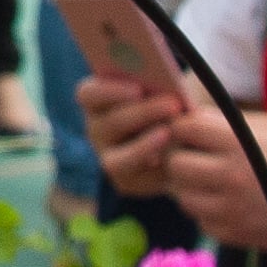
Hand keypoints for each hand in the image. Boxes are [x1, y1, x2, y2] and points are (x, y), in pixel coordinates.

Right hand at [78, 61, 192, 198]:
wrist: (178, 143)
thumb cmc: (165, 104)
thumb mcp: (160, 89)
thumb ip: (156, 85)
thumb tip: (166, 86)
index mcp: (96, 99)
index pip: (88, 93)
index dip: (109, 90)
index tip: (138, 89)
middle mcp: (96, 129)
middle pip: (111, 122)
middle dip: (143, 113)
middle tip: (172, 106)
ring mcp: (107, 157)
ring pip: (119, 156)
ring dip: (146, 144)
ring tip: (171, 133)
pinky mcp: (125, 182)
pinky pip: (138, 177)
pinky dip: (156, 168)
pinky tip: (173, 158)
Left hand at [156, 102, 266, 252]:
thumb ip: (232, 122)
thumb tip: (193, 117)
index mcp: (238, 143)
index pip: (183, 128)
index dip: (184, 127)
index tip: (192, 131)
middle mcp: (230, 177)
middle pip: (175, 164)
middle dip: (182, 156)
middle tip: (197, 156)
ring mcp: (232, 210)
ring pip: (183, 197)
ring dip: (192, 187)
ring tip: (212, 181)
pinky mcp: (239, 235)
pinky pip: (203, 222)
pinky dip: (208, 212)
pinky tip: (228, 203)